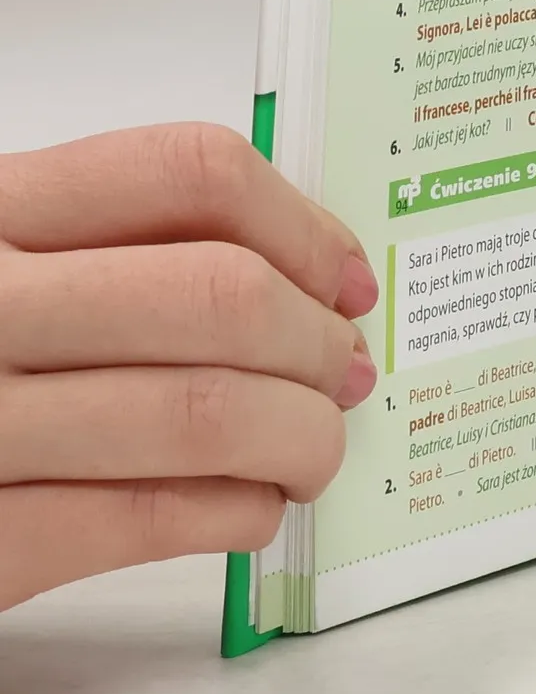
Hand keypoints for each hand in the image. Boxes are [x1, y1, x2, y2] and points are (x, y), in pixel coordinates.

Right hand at [0, 123, 380, 612]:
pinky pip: (142, 519)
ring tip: (313, 448)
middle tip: (343, 372)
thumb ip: (127, 244)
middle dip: (315, 343)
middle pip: (219, 296)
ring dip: (298, 436)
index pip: (191, 174)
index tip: (344, 278)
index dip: (301, 227)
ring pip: (202, 412)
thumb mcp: (12, 259)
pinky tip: (250, 505)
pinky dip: (232, 512)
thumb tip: (308, 274)